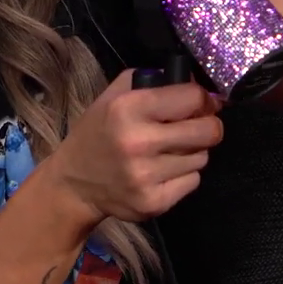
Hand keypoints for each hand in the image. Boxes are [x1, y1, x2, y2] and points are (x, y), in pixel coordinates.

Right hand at [49, 71, 223, 228]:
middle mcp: (138, 142)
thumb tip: (199, 85)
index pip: (193, 97)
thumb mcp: (116, 95)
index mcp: (128, 107)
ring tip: (168, 152)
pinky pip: (193, 181)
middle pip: (209, 131)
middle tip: (195, 129)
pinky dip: (184, 176)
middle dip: (207, 126)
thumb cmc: (100, 131)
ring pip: (202, 157)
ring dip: (192, 153)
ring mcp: (146, 176)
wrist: (73, 184)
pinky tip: (162, 173)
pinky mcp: (153, 203)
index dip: (203, 100)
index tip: (201, 105)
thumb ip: (156, 80)